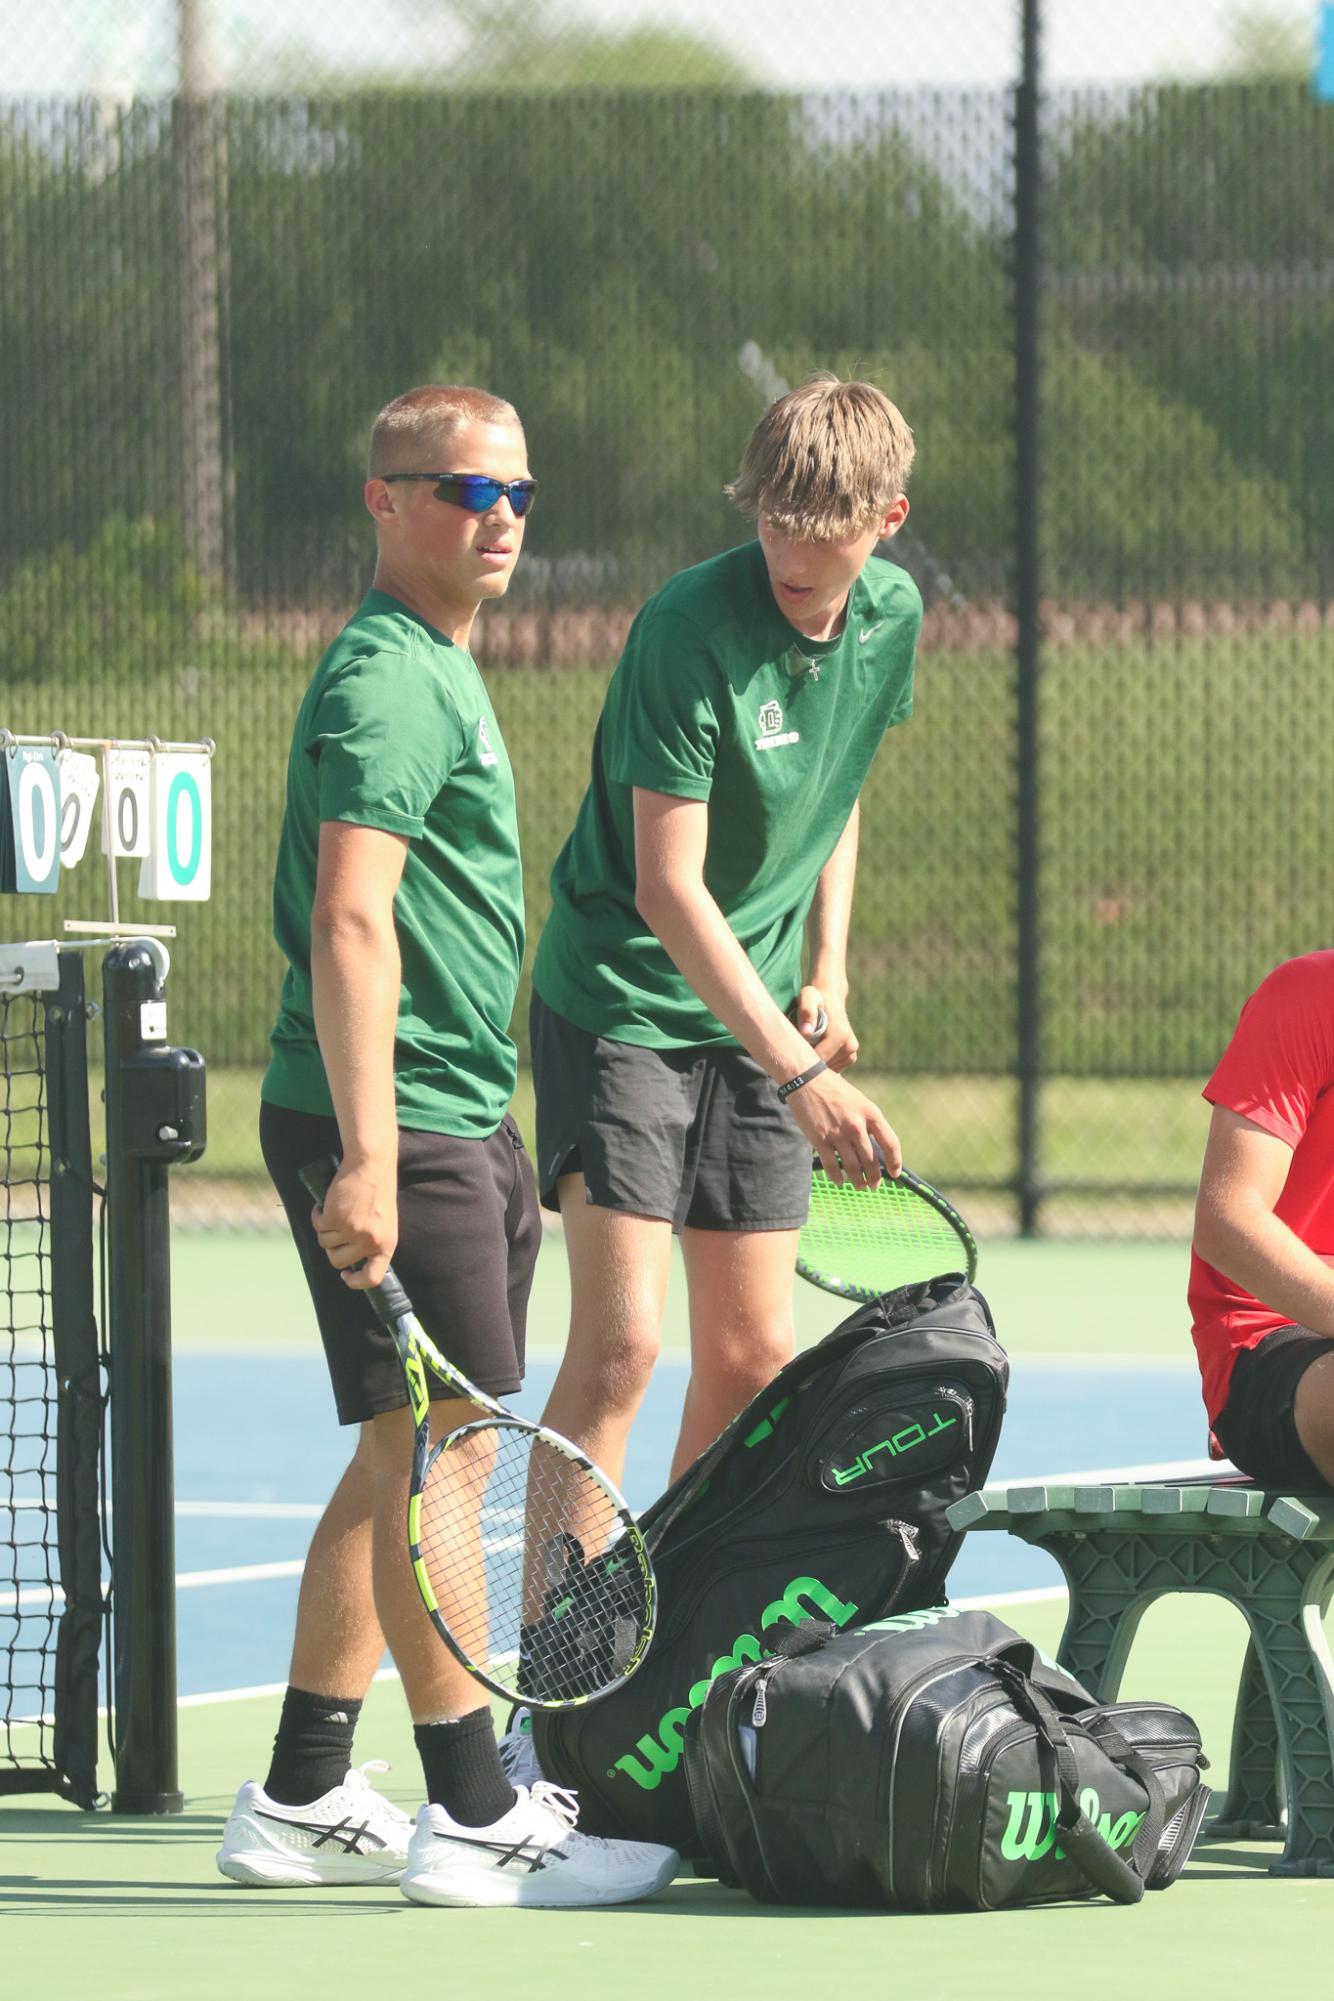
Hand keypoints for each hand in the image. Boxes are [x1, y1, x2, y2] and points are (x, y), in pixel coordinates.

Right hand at [311, 1157, 397, 1288]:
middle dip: (332, 1247)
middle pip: (337, 1261)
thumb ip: (373, 1242)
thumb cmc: (378, 1191)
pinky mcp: (334, 1218)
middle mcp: (369, 1241)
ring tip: (336, 1210)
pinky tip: (325, 1204)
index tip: (346, 1274)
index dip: (355, 1282)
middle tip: (336, 1230)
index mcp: (386, 1245)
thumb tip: (353, 1263)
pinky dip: (317, 1214)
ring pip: (324, 1242)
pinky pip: (317, 1226)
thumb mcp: (384, 1222)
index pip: (372, 1278)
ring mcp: (351, 1231)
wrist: (371, 1164)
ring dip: (325, 1228)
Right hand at [785, 1067, 901, 1188]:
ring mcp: (838, 1133)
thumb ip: (869, 1122)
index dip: (895, 1162)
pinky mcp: (820, 1139)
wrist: (806, 1080)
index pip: (891, 1143)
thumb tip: (877, 1149)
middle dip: (875, 1177)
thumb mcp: (859, 1101)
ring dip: (858, 1181)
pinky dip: (837, 1177)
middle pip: (871, 1160)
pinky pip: (832, 1166)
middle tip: (874, 1185)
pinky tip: (840, 1181)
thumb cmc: (835, 1091)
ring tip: (860, 1186)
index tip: (894, 1174)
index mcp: (871, 1113)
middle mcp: (856, 1125)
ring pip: (853, 1167)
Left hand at [792, 983, 858, 1071]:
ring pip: (827, 1069)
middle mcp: (850, 1046)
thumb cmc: (816, 997)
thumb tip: (806, 1032)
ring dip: (815, 1062)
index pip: (818, 1059)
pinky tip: (815, 1050)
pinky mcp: (850, 1057)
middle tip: (797, 1048)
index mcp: (840, 1035)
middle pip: (822, 1066)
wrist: (831, 998)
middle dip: (808, 1061)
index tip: (792, 1050)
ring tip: (807, 1046)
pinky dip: (822, 1063)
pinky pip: (832, 1068)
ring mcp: (851, 1053)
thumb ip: (806, 1010)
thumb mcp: (808, 996)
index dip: (803, 1057)